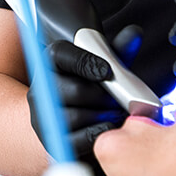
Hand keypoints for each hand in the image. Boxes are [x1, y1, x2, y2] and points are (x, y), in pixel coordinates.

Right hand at [27, 25, 141, 160]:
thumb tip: (134, 33)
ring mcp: (43, 117)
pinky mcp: (51, 142)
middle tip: (121, 99)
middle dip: (103, 96)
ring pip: (75, 117)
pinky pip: (75, 140)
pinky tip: (109, 126)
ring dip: (103, 116)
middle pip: (74, 90)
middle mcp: (41, 89)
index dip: (85, 62)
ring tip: (119, 113)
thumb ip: (117, 52)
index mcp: (50, 62)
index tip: (107, 71)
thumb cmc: (89, 87)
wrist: (70, 119)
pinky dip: (97, 133)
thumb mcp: (103, 67)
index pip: (61, 54)